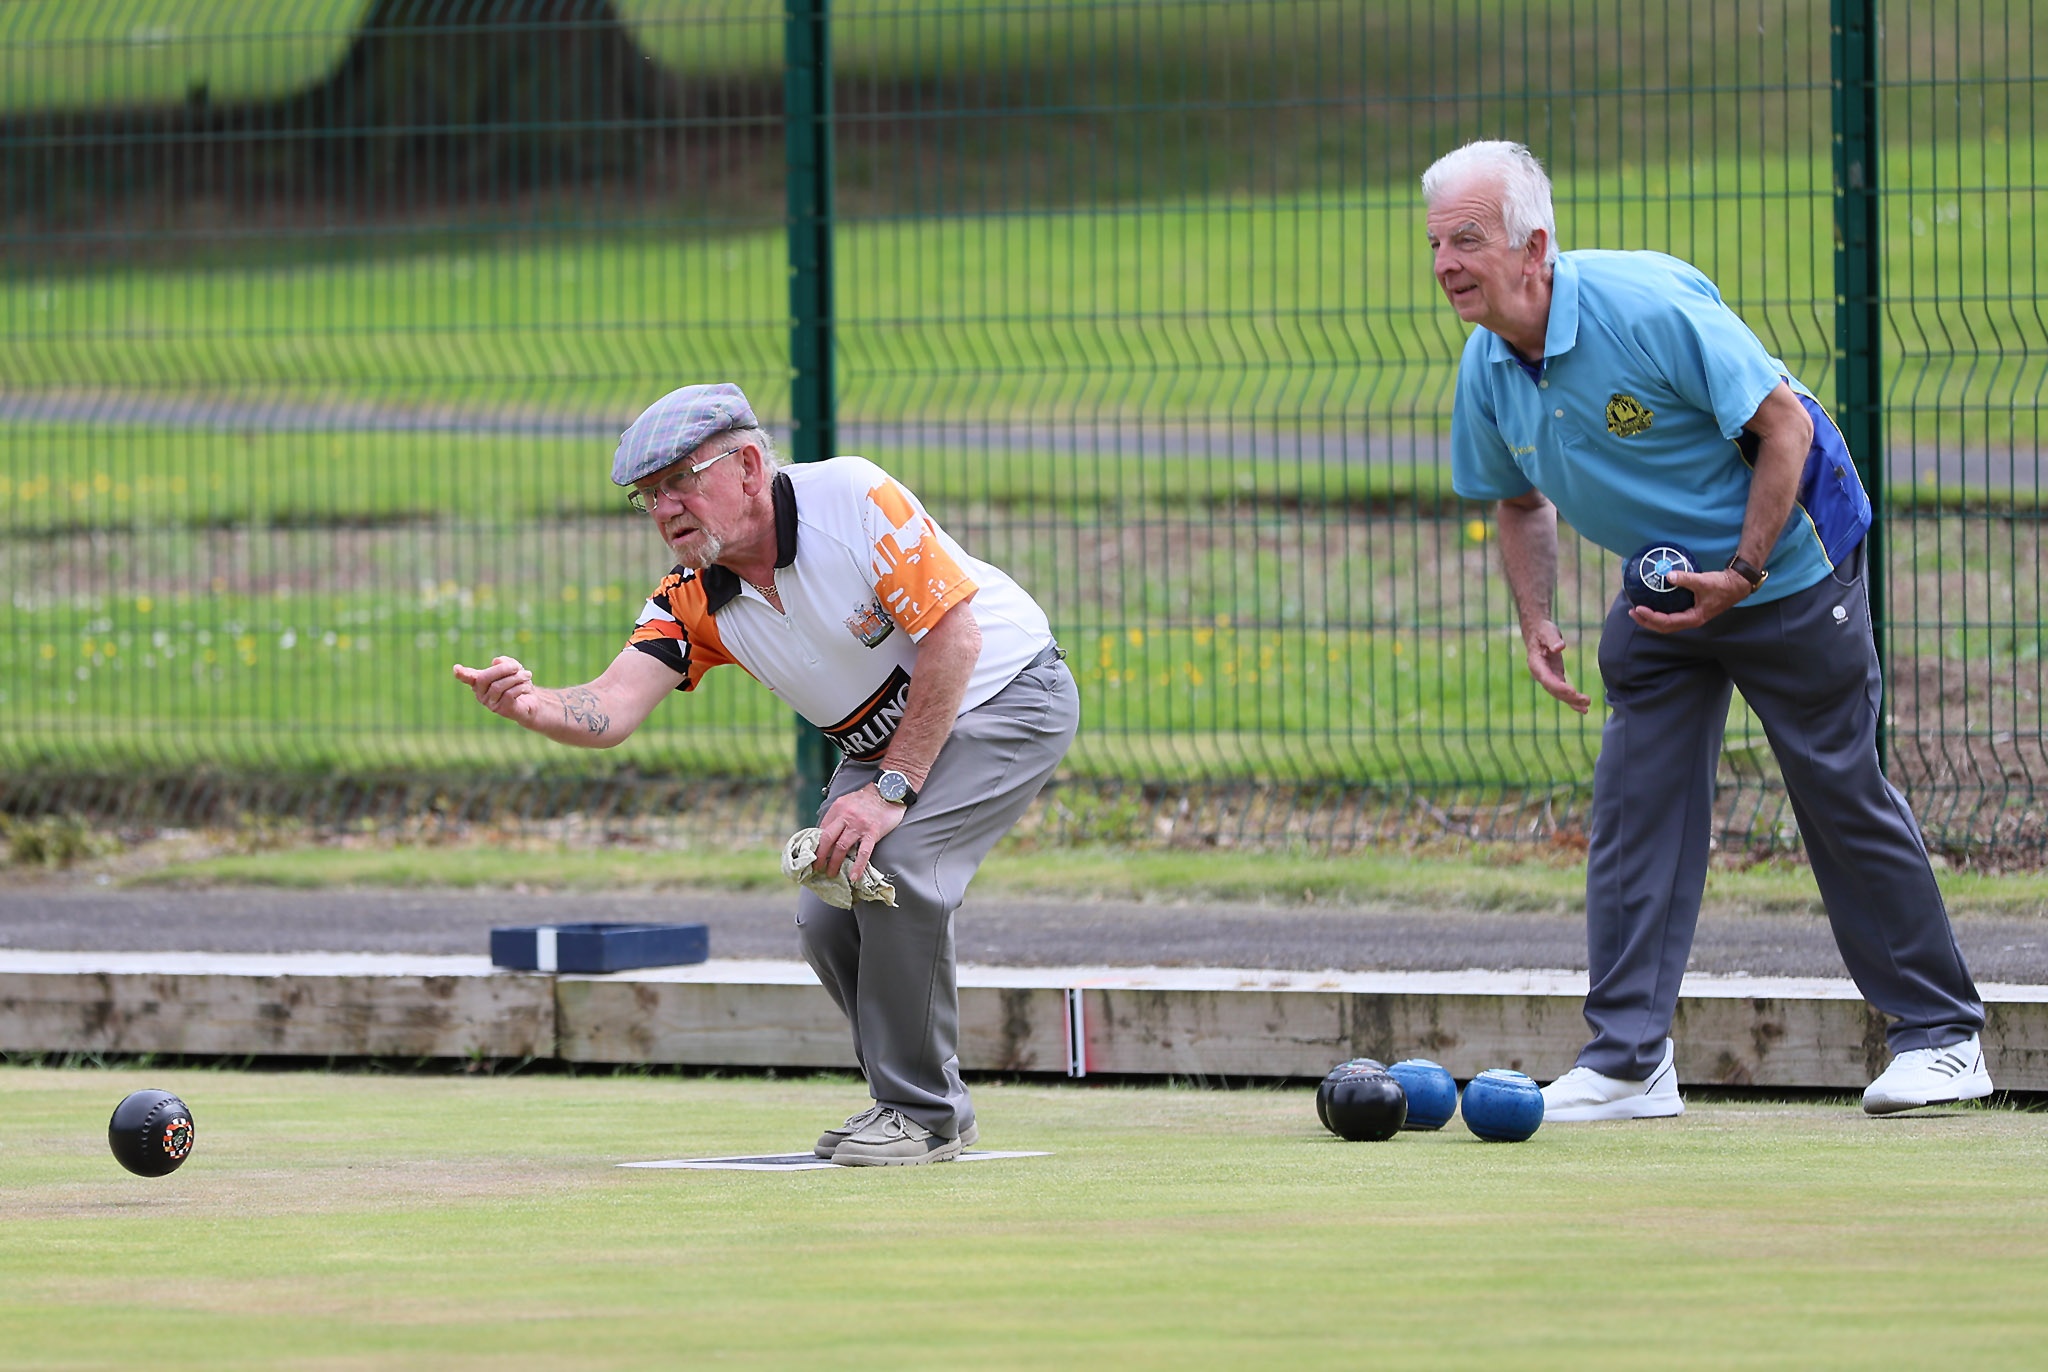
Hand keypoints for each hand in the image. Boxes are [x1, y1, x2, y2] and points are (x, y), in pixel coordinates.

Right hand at [452, 656, 539, 724]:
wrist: (531, 703)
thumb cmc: (517, 683)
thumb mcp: (512, 668)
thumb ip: (504, 663)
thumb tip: (496, 662)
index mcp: (480, 682)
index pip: (468, 678)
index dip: (462, 674)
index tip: (456, 669)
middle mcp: (481, 694)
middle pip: (484, 678)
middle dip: (502, 669)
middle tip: (517, 666)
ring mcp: (491, 704)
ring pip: (498, 686)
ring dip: (515, 678)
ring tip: (527, 675)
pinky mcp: (503, 710)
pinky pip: (508, 694)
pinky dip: (520, 687)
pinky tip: (527, 687)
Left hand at [813, 784, 907, 884]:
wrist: (889, 790)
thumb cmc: (867, 798)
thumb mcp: (847, 801)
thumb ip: (837, 816)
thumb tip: (825, 834)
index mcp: (838, 808)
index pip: (822, 829)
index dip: (816, 844)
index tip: (813, 855)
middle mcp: (846, 816)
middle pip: (827, 839)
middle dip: (820, 856)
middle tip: (817, 868)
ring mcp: (859, 825)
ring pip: (841, 847)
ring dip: (834, 863)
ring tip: (831, 873)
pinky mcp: (873, 832)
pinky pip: (863, 852)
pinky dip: (857, 866)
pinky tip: (854, 876)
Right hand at [1524, 619, 1590, 714]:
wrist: (1538, 632)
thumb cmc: (1543, 630)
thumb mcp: (1547, 632)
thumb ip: (1552, 640)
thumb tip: (1560, 648)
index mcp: (1536, 665)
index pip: (1547, 679)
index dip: (1559, 686)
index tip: (1572, 691)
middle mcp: (1540, 675)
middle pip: (1554, 690)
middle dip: (1569, 697)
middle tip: (1586, 701)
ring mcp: (1548, 678)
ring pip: (1559, 694)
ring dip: (1572, 702)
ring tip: (1586, 708)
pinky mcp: (1555, 677)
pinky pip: (1563, 692)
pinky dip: (1572, 700)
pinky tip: (1583, 709)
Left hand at [1630, 568, 1751, 633]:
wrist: (1737, 584)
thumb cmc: (1722, 584)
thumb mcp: (1703, 581)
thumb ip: (1686, 579)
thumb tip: (1667, 575)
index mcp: (1693, 618)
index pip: (1667, 623)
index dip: (1651, 617)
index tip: (1638, 608)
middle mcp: (1691, 620)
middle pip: (1664, 627)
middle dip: (1646, 621)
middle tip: (1632, 611)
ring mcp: (1691, 616)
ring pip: (1667, 622)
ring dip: (1652, 617)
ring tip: (1637, 609)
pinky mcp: (1691, 610)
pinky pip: (1672, 613)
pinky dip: (1660, 610)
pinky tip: (1653, 601)